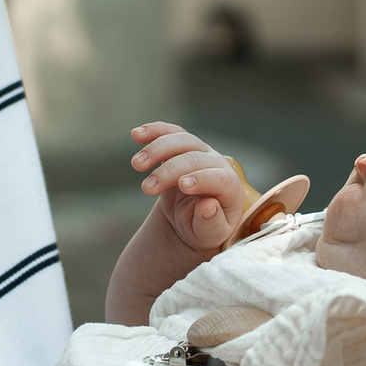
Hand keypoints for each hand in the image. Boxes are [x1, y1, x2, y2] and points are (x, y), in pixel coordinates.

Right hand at [129, 121, 246, 252]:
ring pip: (181, 140)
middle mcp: (217, 163)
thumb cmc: (203, 227)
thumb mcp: (208, 234)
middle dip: (169, 171)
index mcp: (229, 187)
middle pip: (194, 158)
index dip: (202, 179)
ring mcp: (200, 151)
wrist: (191, 217)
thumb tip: (208, 206)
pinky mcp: (182, 146)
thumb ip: (210, 223)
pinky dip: (154, 131)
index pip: (220, 178)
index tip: (182, 185)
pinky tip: (136, 134)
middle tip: (147, 189)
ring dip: (157, 149)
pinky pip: (170, 132)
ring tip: (137, 164)